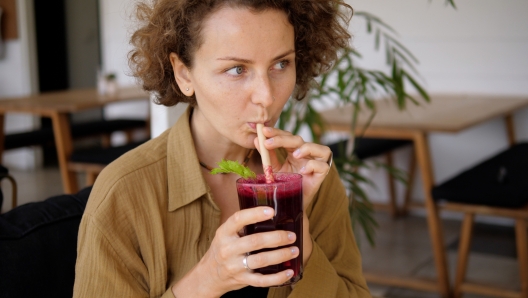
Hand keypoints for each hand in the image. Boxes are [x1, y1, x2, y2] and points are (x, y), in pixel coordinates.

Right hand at [173, 206, 298, 296]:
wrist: (209, 275)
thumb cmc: (223, 249)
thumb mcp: (225, 233)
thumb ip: (242, 224)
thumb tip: (270, 210)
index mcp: (224, 233)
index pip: (238, 220)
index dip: (255, 214)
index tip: (272, 211)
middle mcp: (228, 249)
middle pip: (254, 242)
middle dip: (276, 238)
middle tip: (291, 235)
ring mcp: (234, 266)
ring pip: (261, 260)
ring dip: (280, 255)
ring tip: (294, 250)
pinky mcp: (242, 280)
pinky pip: (262, 280)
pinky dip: (277, 277)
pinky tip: (289, 271)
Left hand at [253, 127, 331, 209]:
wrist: (288, 205)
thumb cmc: (283, 185)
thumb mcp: (273, 168)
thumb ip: (267, 155)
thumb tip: (256, 140)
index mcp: (295, 151)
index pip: (287, 136)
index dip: (277, 133)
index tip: (264, 131)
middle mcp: (307, 155)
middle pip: (299, 140)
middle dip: (283, 139)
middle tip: (268, 142)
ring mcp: (316, 165)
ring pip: (321, 149)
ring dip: (307, 148)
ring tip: (295, 154)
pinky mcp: (321, 176)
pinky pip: (323, 166)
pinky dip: (313, 165)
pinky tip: (303, 170)